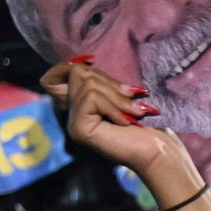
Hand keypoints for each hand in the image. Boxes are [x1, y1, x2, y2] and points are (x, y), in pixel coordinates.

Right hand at [43, 60, 184, 177]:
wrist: (158, 151)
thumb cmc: (147, 124)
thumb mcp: (121, 95)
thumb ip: (102, 82)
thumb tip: (85, 60)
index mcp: (81, 106)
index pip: (52, 76)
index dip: (69, 66)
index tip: (94, 65)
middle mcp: (73, 115)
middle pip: (76, 73)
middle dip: (109, 82)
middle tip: (131, 97)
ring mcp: (73, 123)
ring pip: (87, 84)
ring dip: (116, 96)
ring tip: (133, 113)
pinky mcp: (79, 128)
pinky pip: (92, 98)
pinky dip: (113, 106)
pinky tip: (125, 122)